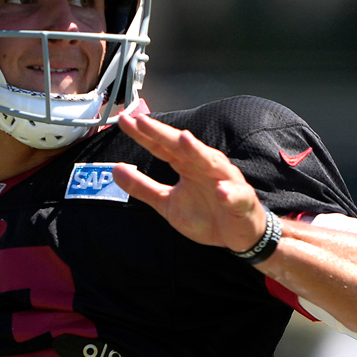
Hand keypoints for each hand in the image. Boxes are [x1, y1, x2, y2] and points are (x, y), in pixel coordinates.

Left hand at [112, 113, 265, 252]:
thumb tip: (116, 169)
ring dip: (199, 151)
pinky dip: (229, 192)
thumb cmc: (206, 214)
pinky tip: (221, 191)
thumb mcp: (167, 203)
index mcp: (186, 165)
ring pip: (212, 163)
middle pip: (183, 147)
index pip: (162, 146)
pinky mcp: (241, 200)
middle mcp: (205, 166)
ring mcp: (225, 181)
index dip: (144, 134)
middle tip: (143, 121)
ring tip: (184, 140)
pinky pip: (236, 196)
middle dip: (164, 133)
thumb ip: (143, 187)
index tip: (125, 120)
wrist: (237, 235)